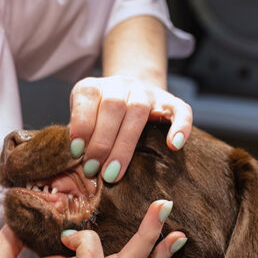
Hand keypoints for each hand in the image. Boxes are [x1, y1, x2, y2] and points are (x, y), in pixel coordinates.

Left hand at [68, 75, 192, 183]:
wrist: (127, 96)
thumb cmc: (97, 120)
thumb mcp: (81, 121)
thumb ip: (78, 137)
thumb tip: (76, 165)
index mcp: (95, 86)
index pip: (88, 98)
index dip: (82, 125)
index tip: (77, 152)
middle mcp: (121, 84)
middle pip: (113, 107)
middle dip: (101, 142)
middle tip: (93, 169)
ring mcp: (147, 92)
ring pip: (138, 110)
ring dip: (124, 144)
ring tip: (113, 173)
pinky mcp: (170, 102)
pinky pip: (181, 110)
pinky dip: (180, 126)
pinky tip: (174, 146)